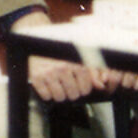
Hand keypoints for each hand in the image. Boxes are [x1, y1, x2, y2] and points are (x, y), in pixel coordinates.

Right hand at [11, 10, 137, 98]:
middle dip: (72, 92)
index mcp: (75, 61)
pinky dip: (48, 94)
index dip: (84, 89)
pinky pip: (46, 96)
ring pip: (60, 97)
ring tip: (58, 85)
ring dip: (60, 94)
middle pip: (73, 94)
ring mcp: (48, 73)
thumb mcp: (77, 57)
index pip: (85, 87)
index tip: (80, 86)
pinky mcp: (36, 77)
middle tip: (68, 85)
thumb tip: (101, 86)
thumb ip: (91, 72)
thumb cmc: (60, 49)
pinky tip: (48, 85)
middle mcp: (62, 67)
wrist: (37, 40)